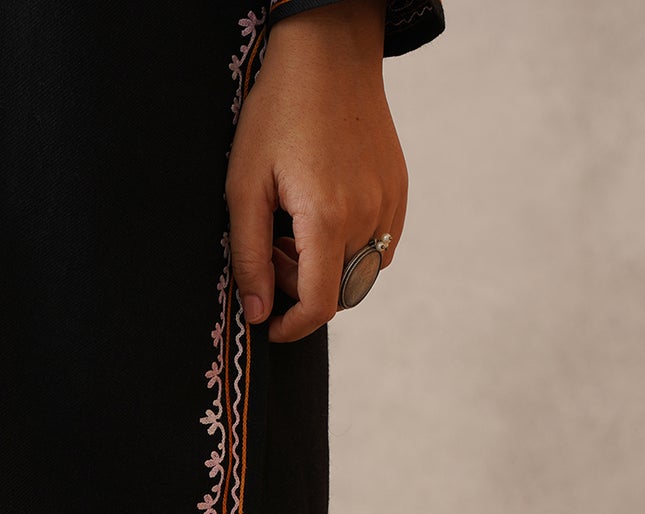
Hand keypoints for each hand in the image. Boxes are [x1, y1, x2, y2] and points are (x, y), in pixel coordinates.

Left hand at [226, 0, 407, 343]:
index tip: (271, 326)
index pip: (320, 305)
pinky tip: (323, 213)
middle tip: (273, 247)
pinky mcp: (400, 189)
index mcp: (328, 219)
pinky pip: (379, 244)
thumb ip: (251, 257)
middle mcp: (368, 215)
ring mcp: (390, 202)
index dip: (293, 327)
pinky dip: (349, 246)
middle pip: (338, 291)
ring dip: (324, 266)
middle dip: (301, 288)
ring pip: (358, 270)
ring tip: (296, 224)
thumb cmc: (277, 116)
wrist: (328, 54)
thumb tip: (259, 314)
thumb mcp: (245, 188)